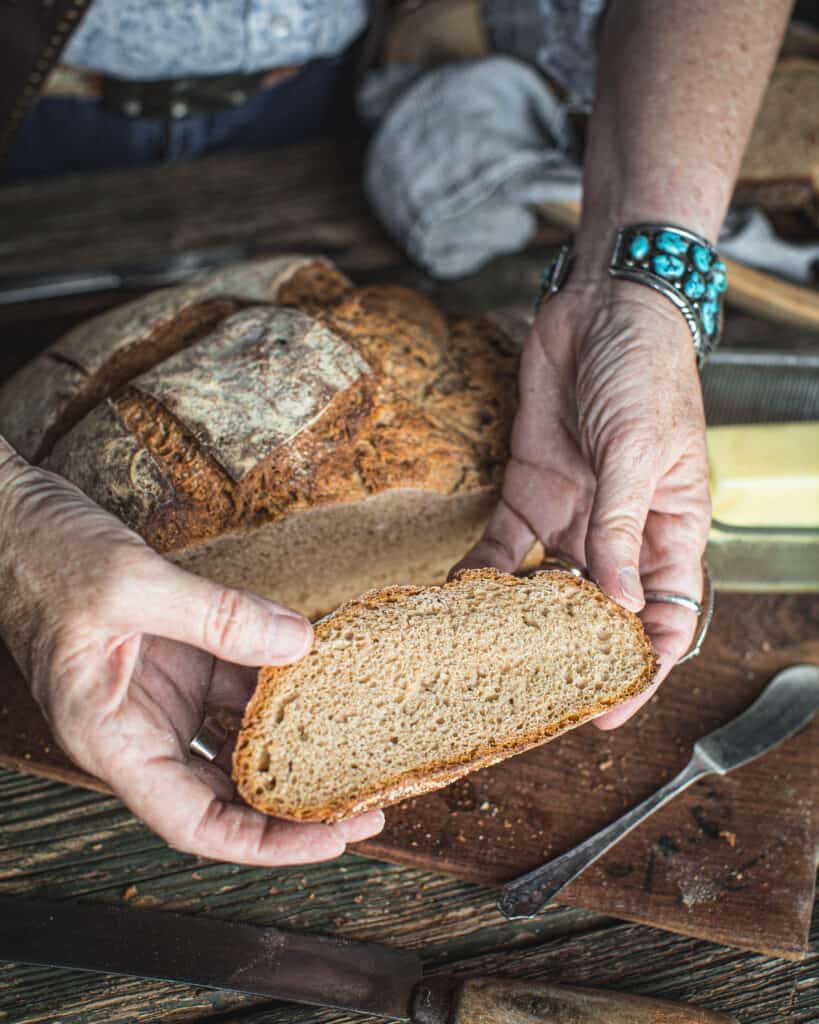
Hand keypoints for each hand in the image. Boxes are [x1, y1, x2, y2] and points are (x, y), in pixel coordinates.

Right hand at [0, 447, 383, 862]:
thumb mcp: (129, 584)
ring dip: (296, 748)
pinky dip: (280, 684)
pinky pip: (238, 686)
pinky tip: (322, 673)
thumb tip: (300, 642)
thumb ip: (215, 616)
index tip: (331, 839)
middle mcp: (139, 731)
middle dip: (296, 808)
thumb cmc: (45, 559)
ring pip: (238, 742)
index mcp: (111, 739)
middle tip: (367, 807)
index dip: (266, 842)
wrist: (19, 521)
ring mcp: (161, 698)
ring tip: (359, 750)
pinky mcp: (178, 662)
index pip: (196, 822)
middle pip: (226, 796)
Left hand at [457, 274, 710, 726]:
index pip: (665, 612)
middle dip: (574, 656)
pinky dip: (481, 571)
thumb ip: (621, 525)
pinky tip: (456, 595)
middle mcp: (620, 531)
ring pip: (547, 586)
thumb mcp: (639, 449)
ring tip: (486, 656)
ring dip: (520, 621)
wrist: (599, 310)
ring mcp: (573, 514)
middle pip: (601, 611)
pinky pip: (503, 543)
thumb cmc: (645, 370)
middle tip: (539, 698)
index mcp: (669, 527)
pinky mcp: (528, 490)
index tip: (614, 703)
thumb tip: (618, 603)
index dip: (644, 662)